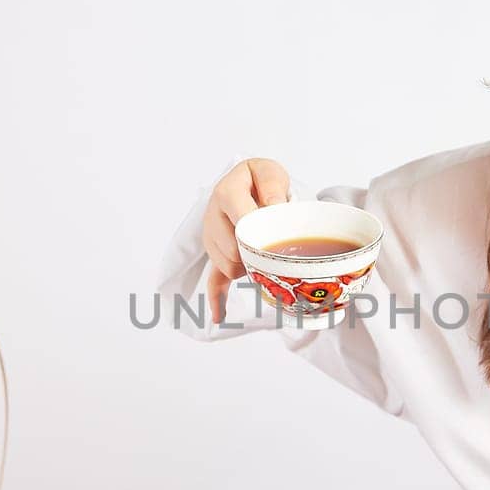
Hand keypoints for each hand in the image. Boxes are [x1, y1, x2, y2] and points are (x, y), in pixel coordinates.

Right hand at [202, 157, 289, 322]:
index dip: (256, 229)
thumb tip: (273, 209)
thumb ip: (272, 186)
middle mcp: (213, 215)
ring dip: (249, 267)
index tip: (272, 237)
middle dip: (255, 253)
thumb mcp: (270, 172)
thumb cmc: (261, 180)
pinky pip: (213, 280)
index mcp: (227, 192)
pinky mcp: (215, 253)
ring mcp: (211, 237)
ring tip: (266, 254)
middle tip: (277, 247)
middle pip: (232, 248)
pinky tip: (219, 316)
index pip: (240, 216)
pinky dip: (217, 299)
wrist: (250, 183)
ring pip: (228, 265)